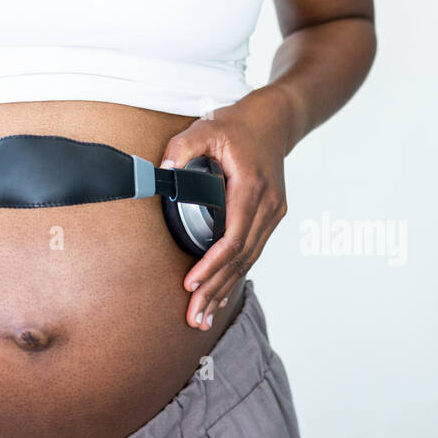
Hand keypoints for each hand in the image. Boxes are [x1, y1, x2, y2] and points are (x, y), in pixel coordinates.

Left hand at [158, 86, 292, 329]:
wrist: (273, 121)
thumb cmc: (238, 125)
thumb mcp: (206, 127)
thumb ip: (182, 147)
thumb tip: (164, 172)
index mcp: (252, 188)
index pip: (232, 238)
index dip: (211, 264)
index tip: (190, 282)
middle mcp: (267, 207)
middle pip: (241, 258)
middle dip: (215, 289)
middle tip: (193, 315)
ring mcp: (272, 214)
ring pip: (248, 261)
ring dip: (225, 289)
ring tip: (203, 316)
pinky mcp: (269, 217)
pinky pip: (252, 252)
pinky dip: (235, 275)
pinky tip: (221, 296)